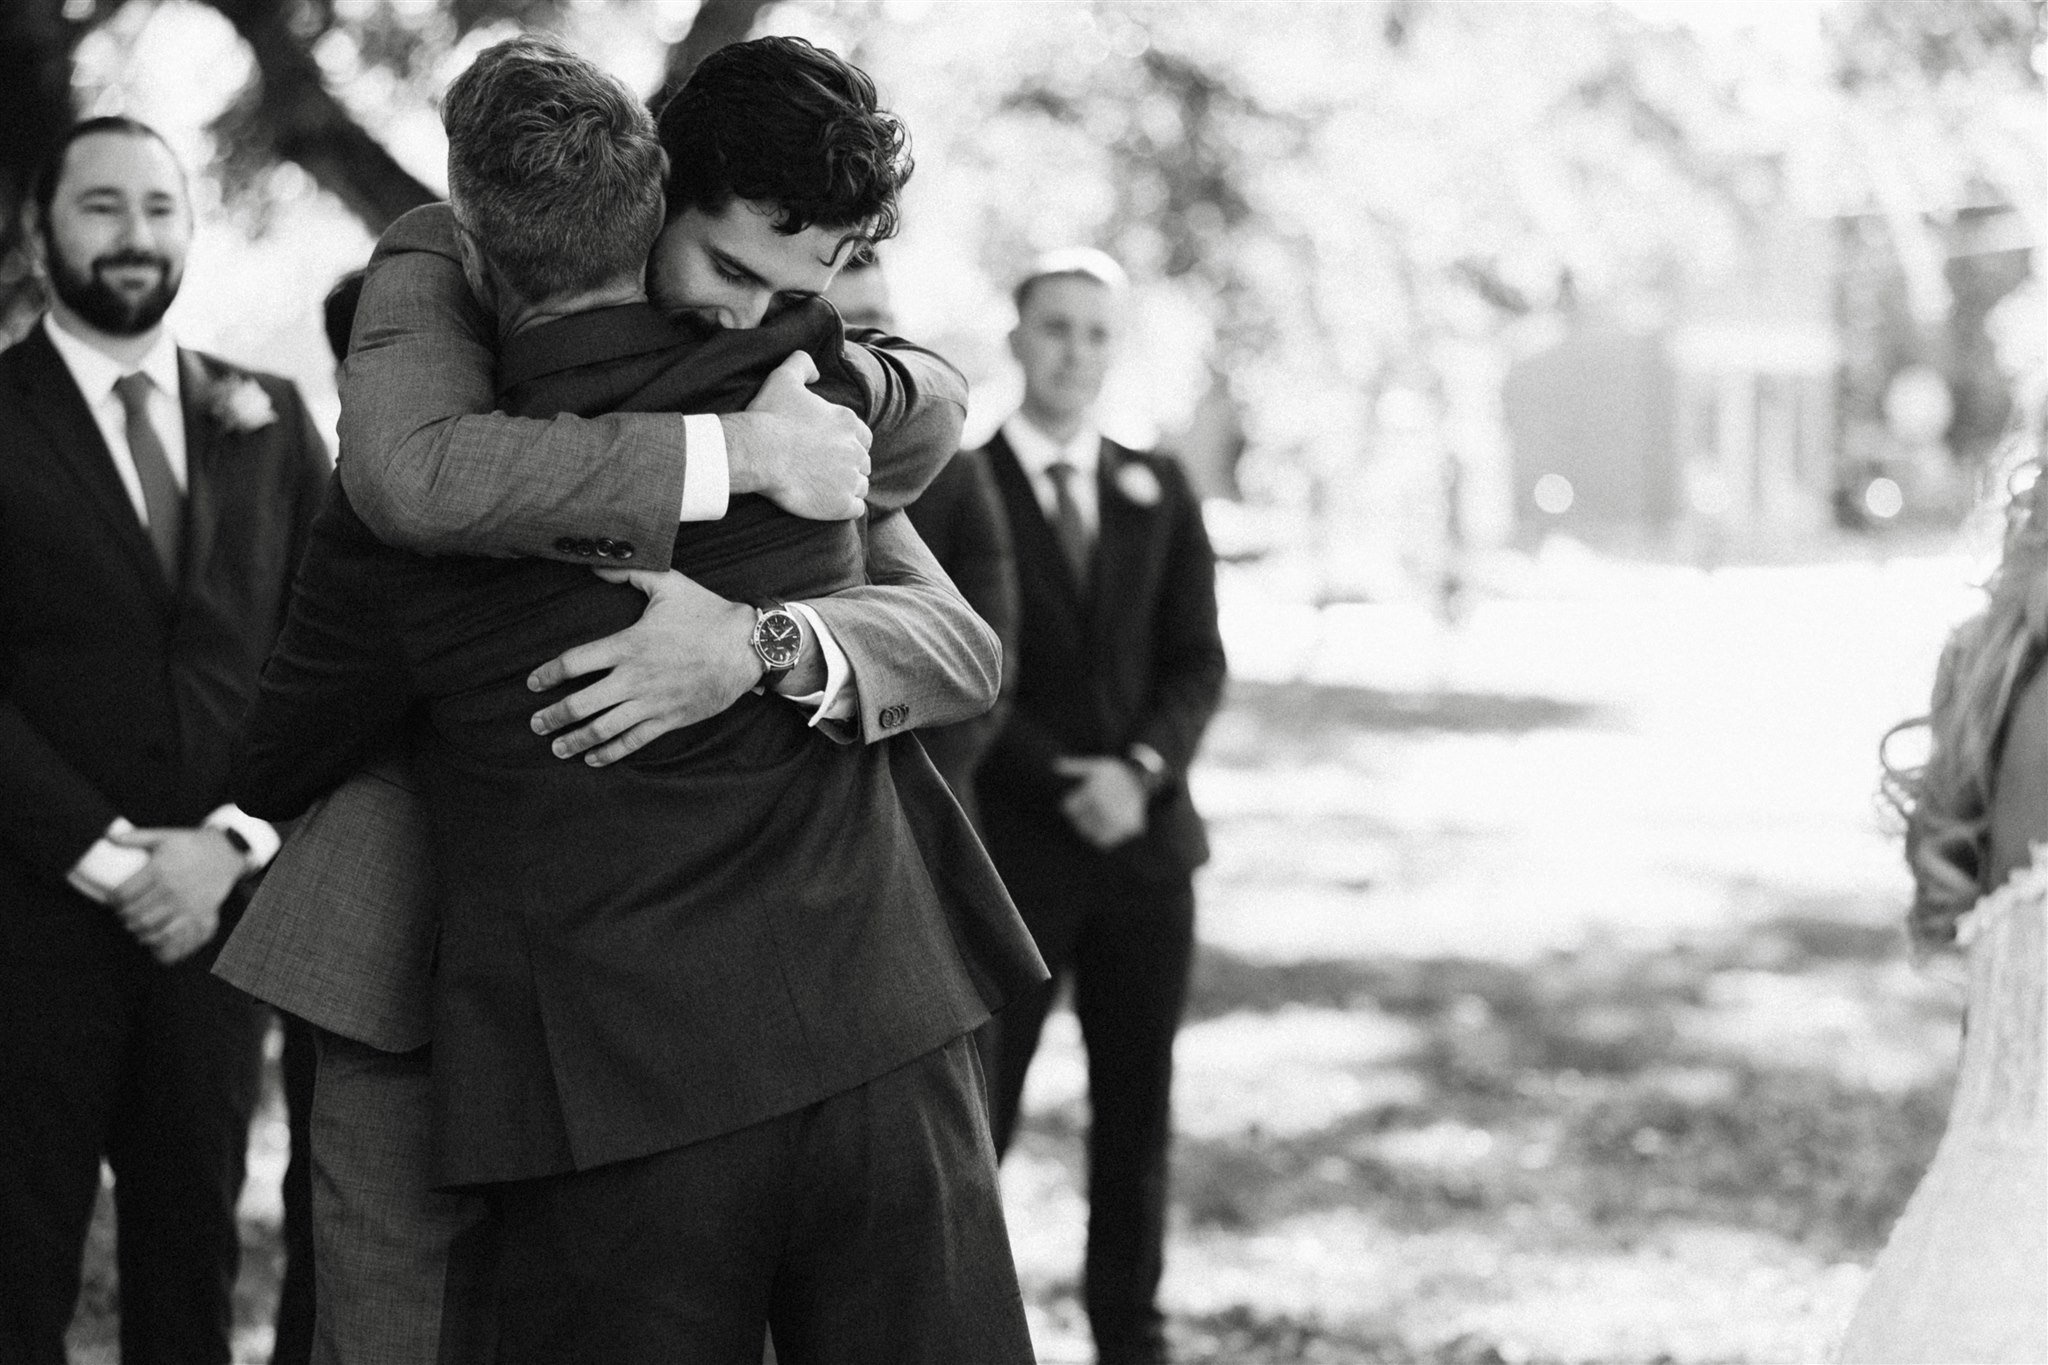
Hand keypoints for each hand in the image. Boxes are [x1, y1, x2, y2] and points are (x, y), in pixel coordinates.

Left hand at [106, 827, 243, 963]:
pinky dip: (155, 938)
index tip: (112, 901)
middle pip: (133, 911)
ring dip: (135, 928)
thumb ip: (136, 837)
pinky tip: (149, 935)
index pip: (123, 893)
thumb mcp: (164, 836)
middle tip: (121, 913)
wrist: (226, 852)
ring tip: (133, 925)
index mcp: (158, 870)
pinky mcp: (196, 913)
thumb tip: (108, 835)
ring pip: (148, 925)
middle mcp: (169, 888)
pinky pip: (170, 933)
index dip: (112, 900)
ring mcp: (184, 903)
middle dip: (122, 915)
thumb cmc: (191, 844)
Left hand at [527, 567, 757, 766]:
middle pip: (581, 703)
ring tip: (557, 747)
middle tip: (535, 723)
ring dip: (575, 740)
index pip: (575, 663)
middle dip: (553, 716)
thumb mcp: (668, 584)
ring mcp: (652, 701)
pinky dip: (610, 752)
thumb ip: (630, 573)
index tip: (533, 684)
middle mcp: (635, 677)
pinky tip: (593, 758)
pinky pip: (634, 741)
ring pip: (603, 728)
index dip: (548, 675)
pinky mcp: (670, 718)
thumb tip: (595, 565)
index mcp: (628, 644)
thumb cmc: (708, 613)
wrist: (748, 646)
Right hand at [723, 351, 870, 520]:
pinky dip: (847, 508)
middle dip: (849, 466)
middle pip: (862, 462)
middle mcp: (855, 450)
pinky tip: (830, 505)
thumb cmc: (769, 416)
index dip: (848, 444)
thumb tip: (816, 371)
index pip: (862, 437)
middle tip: (826, 471)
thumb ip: (802, 364)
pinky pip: (856, 509)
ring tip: (826, 489)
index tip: (830, 449)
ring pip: (861, 486)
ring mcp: (850, 478)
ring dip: (848, 488)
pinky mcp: (841, 504)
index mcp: (847, 422)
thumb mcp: (784, 378)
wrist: (757, 451)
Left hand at [1054, 756, 1148, 850]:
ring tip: (1094, 820)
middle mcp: (1105, 806)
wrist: (1141, 780)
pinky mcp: (1126, 829)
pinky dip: (1100, 838)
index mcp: (1094, 791)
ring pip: (1089, 833)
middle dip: (1079, 817)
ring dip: (1087, 829)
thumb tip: (1054, 764)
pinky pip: (1104, 842)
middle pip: (1078, 822)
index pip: (1069, 808)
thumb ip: (1074, 766)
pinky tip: (1102, 828)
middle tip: (1087, 811)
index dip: (1070, 805)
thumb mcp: (1096, 766)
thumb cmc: (1114, 773)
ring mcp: (1116, 819)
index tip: (1076, 802)